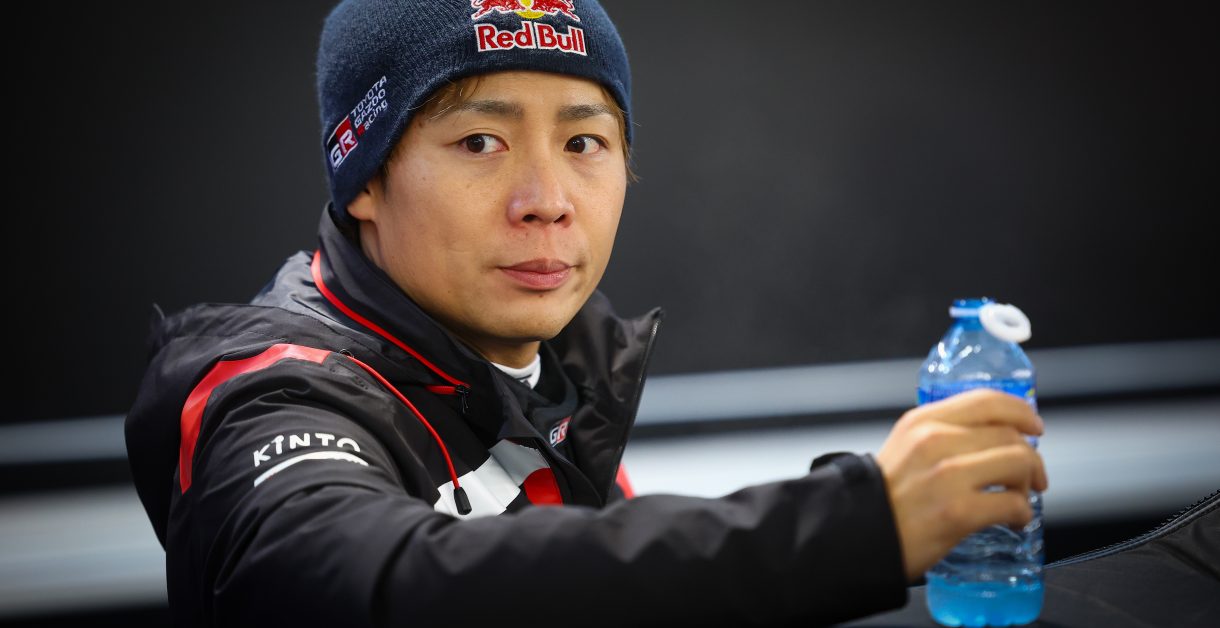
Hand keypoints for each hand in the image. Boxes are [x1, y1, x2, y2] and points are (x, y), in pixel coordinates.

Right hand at [875, 389, 1047, 581]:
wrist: (858, 534)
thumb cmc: (883, 499)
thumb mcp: (905, 448)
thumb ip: (941, 436)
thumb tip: (991, 438)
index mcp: (922, 422)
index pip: (986, 401)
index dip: (1020, 411)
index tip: (1034, 426)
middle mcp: (935, 441)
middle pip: (1010, 434)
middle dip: (1031, 458)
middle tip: (1032, 477)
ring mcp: (948, 476)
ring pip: (1019, 462)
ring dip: (1029, 483)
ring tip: (1020, 498)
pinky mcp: (958, 511)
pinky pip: (1014, 503)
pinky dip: (1022, 513)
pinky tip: (1013, 521)